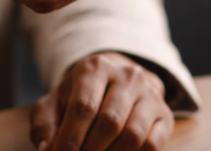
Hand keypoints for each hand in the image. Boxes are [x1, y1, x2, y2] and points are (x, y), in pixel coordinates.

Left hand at [30, 52, 173, 150]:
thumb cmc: (80, 96)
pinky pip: (152, 144)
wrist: (116, 82)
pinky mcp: (164, 114)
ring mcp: (150, 94)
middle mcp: (128, 76)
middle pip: (109, 122)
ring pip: (133, 135)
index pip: (84, 107)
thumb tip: (48, 149)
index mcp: (96, 68)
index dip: (70, 139)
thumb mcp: (56, 103)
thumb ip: (45, 126)